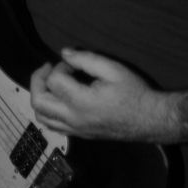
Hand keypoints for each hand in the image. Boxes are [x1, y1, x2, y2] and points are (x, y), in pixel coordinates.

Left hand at [30, 48, 170, 141]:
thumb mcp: (112, 69)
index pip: (54, 81)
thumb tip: (64, 53)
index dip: (60, 66)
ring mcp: (75, 130)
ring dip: (40, 96)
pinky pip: (52, 126)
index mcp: (82, 102)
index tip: (72, 63)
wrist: (149, 119)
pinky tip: (58, 99)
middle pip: (39, 102)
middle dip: (38, 80)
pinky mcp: (79, 135)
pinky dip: (47, 111)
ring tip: (51, 83)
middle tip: (49, 68)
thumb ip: (85, 59)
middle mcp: (74, 119)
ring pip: (41, 117)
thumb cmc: (134, 92)